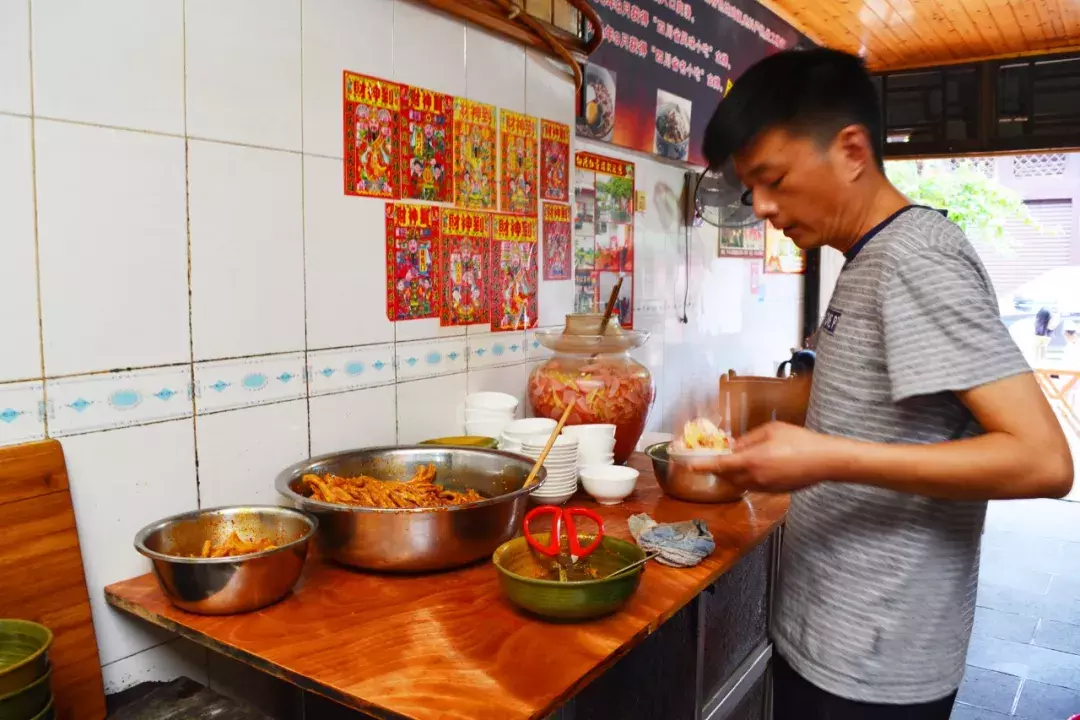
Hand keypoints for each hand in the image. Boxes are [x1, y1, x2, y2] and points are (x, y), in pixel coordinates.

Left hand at [682, 422, 838, 492]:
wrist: (825, 461)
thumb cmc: (800, 440)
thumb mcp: (770, 430)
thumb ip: (747, 439)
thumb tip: (733, 446)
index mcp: (752, 460)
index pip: (720, 465)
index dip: (702, 465)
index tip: (689, 465)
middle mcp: (755, 477)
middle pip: (727, 476)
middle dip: (721, 468)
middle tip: (720, 456)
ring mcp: (765, 487)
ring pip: (740, 483)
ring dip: (735, 473)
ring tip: (741, 459)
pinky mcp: (774, 492)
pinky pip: (753, 486)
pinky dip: (748, 477)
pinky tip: (759, 465)